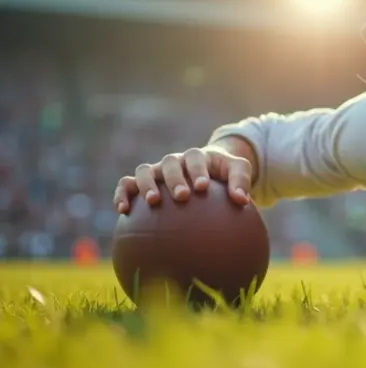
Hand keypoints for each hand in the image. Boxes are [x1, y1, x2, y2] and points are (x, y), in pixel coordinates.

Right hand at [112, 143, 252, 213]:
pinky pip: (127, 185)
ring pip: (144, 171)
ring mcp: (156, 172)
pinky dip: (122, 193)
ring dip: (146, 184)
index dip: (198, 171)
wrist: (208, 173)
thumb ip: (241, 181)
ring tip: (153, 202)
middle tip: (182, 196)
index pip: (195, 159)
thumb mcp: (238, 170)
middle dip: (175, 179)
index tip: (203, 186)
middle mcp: (174, 162)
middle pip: (170, 164)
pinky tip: (123, 210)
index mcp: (196, 157)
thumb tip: (242, 200)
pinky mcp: (142, 183)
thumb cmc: (224, 174)